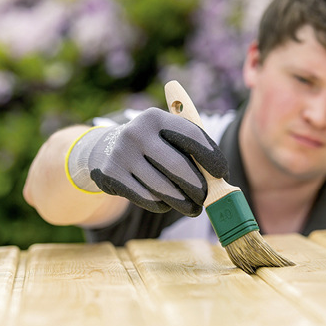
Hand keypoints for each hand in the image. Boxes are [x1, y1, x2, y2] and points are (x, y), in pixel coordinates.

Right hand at [66, 108, 228, 215]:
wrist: (103, 150)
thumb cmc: (150, 146)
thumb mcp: (165, 136)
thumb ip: (190, 151)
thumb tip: (218, 181)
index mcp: (156, 117)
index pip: (191, 135)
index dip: (211, 156)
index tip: (222, 173)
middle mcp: (137, 132)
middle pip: (178, 166)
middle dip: (198, 187)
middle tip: (207, 198)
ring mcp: (122, 154)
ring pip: (163, 188)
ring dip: (183, 202)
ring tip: (192, 208)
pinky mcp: (112, 175)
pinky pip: (147, 199)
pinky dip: (163, 205)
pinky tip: (167, 204)